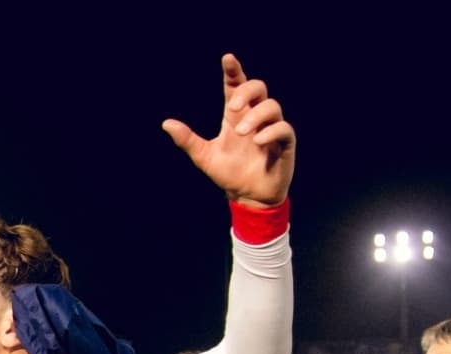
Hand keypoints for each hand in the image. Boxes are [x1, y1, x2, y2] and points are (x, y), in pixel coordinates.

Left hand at [162, 53, 294, 206]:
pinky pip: (284, 128)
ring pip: (272, 106)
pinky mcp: (284, 143)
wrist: (246, 197)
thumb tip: (166, 123)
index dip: (233, 71)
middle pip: (258, 87)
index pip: (235, 86)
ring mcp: (271, 128)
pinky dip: (271, 132)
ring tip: (241, 133)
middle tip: (231, 106)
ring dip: (255, 116)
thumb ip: (187, 140)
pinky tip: (257, 142)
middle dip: (246, 91)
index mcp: (234, 116)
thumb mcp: (204, 157)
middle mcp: (254, 117)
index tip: (227, 59)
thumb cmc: (228, 174)